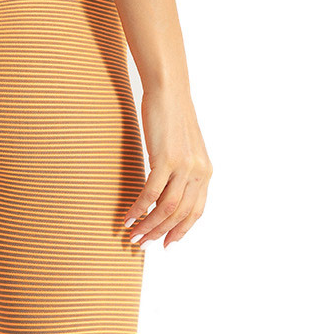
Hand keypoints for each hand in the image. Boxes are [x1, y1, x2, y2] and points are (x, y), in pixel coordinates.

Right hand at [125, 86, 212, 248]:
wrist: (169, 90)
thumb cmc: (171, 116)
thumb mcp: (182, 149)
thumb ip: (180, 172)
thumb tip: (164, 195)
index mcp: (205, 171)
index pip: (196, 211)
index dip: (181, 231)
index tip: (166, 243)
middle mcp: (199, 171)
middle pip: (180, 214)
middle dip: (160, 233)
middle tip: (142, 243)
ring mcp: (185, 166)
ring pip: (166, 208)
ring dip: (149, 226)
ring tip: (133, 236)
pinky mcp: (166, 159)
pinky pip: (151, 193)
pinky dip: (139, 209)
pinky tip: (128, 217)